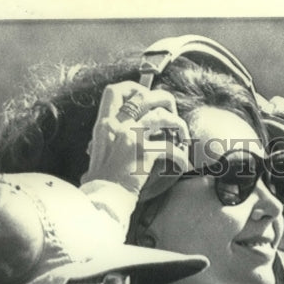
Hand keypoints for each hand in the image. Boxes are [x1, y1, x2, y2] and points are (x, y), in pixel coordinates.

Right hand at [81, 81, 191, 196]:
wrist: (106, 195)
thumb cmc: (104, 178)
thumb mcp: (99, 150)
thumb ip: (111, 136)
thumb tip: (125, 129)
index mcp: (105, 123)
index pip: (114, 91)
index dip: (134, 88)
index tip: (147, 96)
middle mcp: (117, 125)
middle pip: (144, 96)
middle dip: (164, 99)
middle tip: (173, 112)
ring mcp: (132, 137)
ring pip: (162, 117)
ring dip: (178, 125)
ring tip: (184, 138)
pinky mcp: (145, 153)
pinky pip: (171, 147)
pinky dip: (181, 156)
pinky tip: (183, 164)